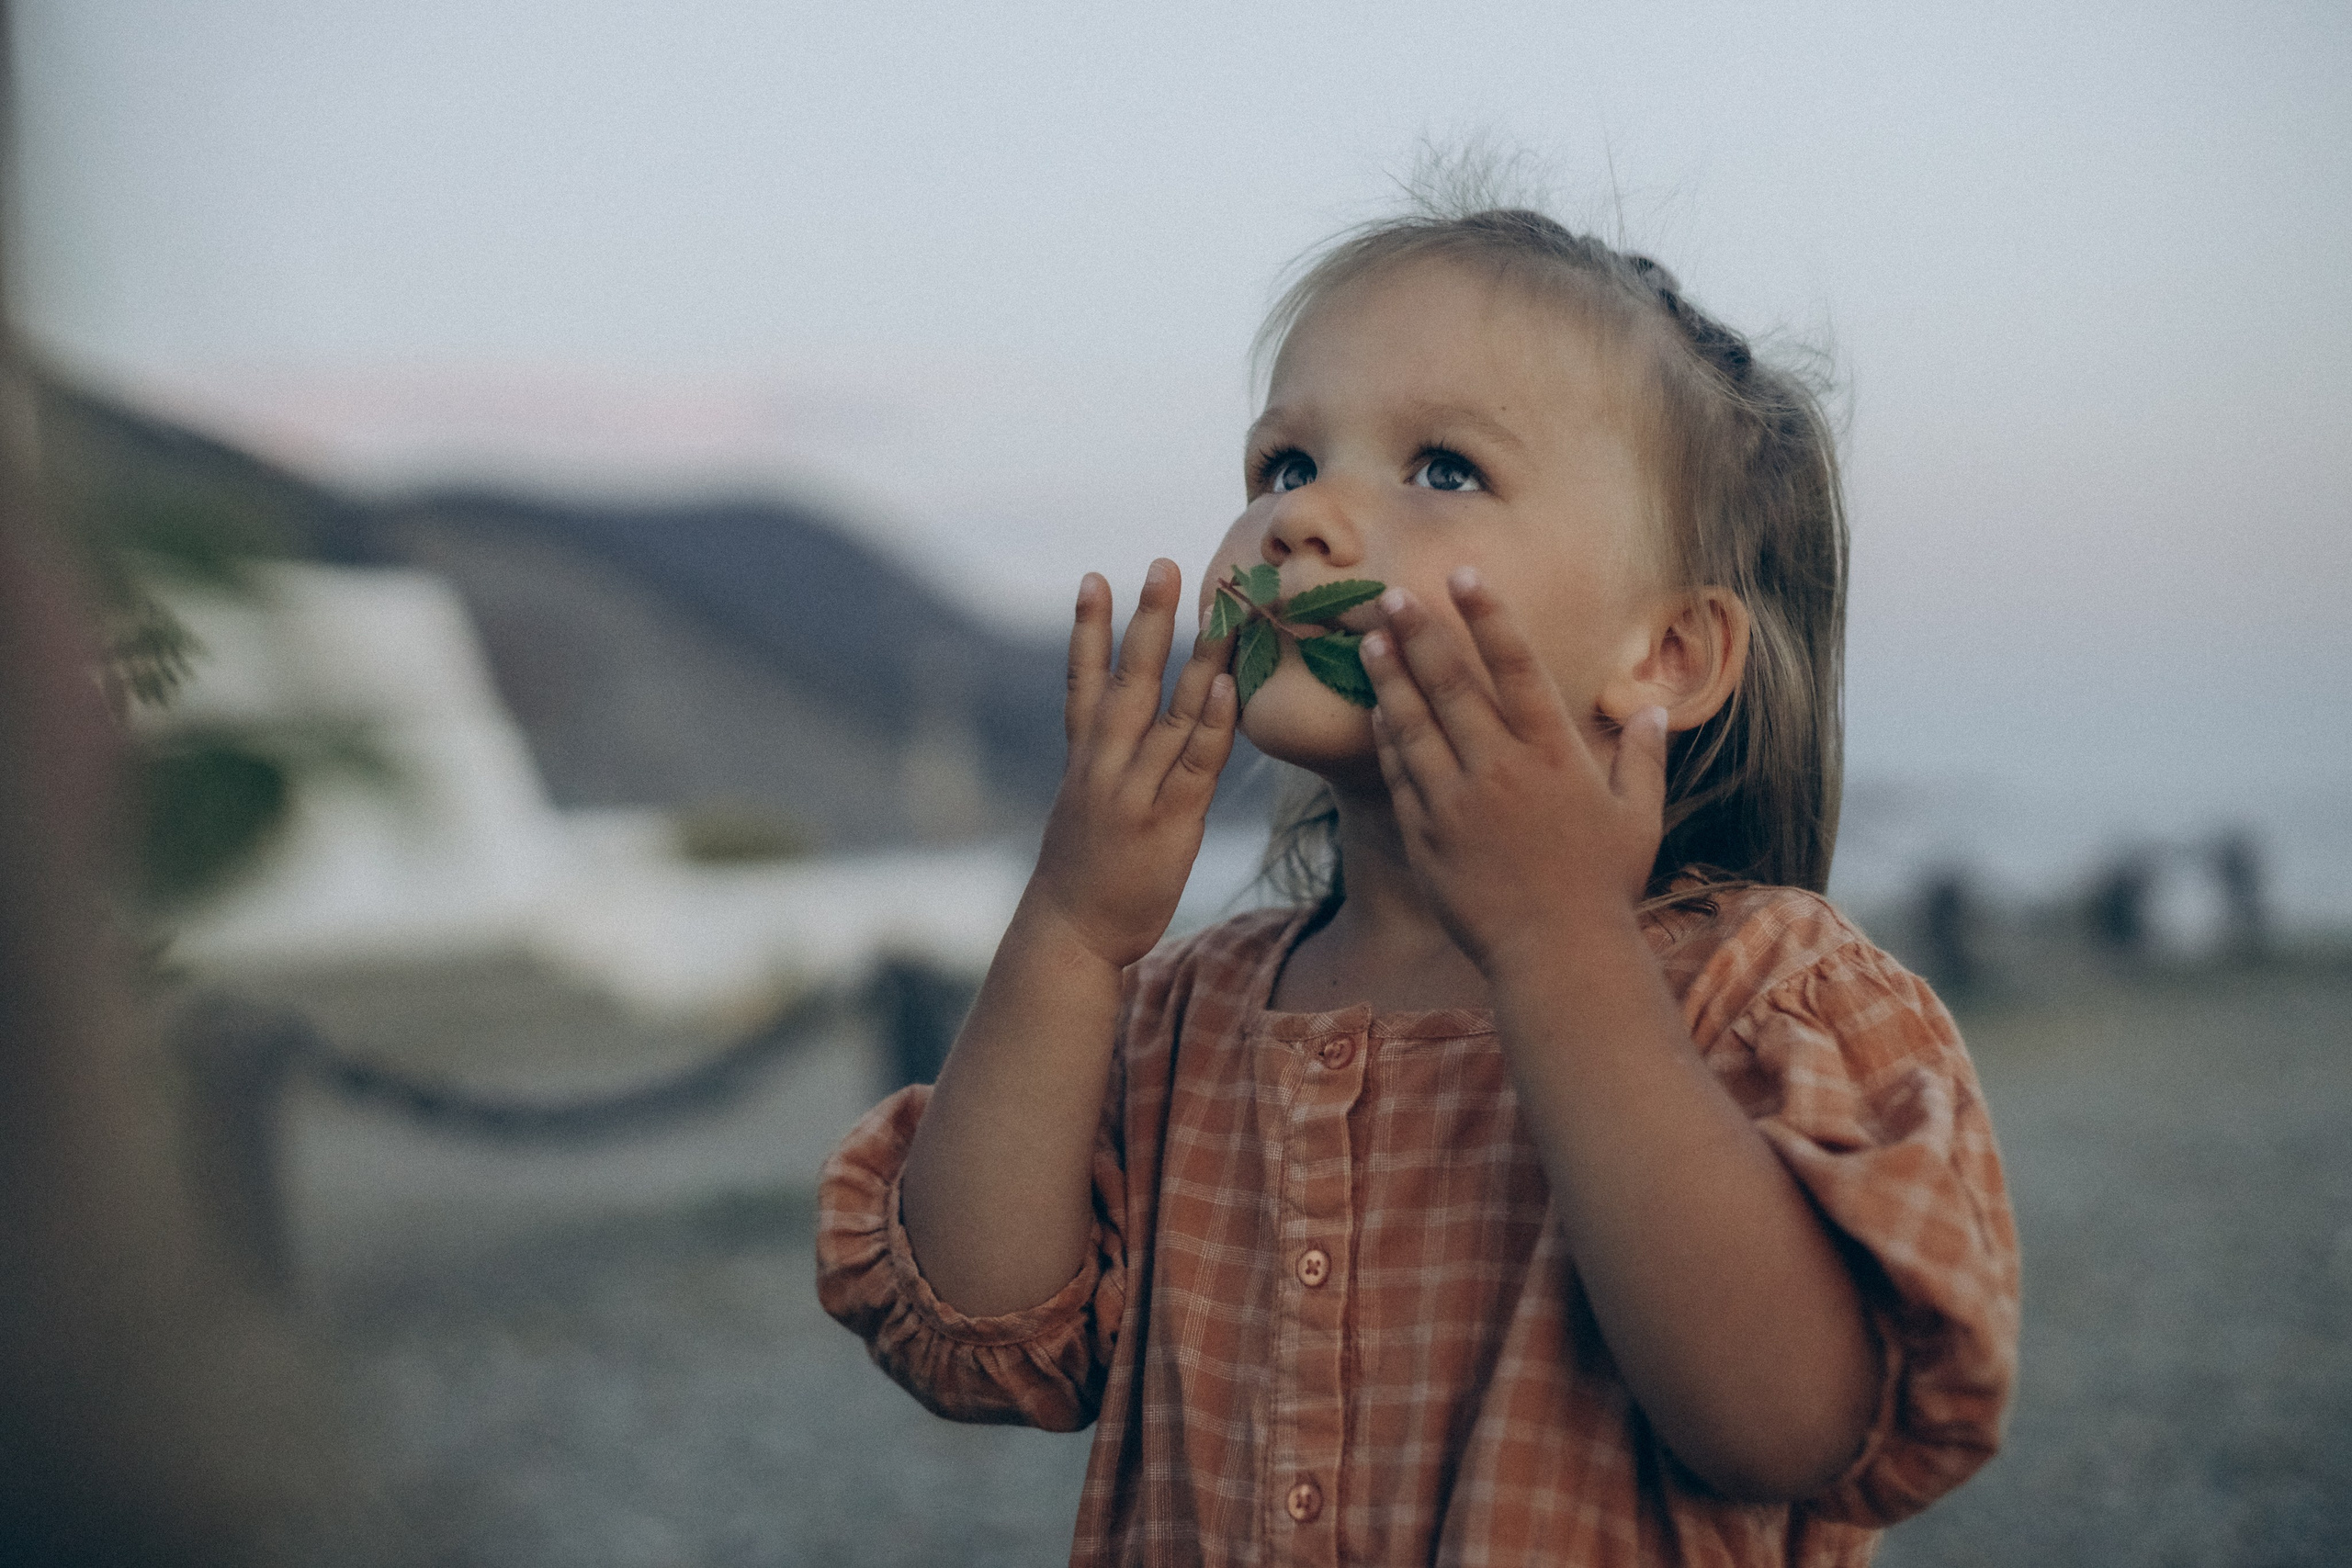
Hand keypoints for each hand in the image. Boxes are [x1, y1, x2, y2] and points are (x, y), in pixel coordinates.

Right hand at [1031, 559, 1237, 967]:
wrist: (1071, 934)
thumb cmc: (1088, 873)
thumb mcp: (1088, 810)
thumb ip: (1110, 766)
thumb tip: (1139, 733)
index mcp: (1084, 760)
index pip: (1083, 681)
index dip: (1088, 629)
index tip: (1095, 578)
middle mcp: (1104, 766)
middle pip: (1126, 680)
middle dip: (1145, 621)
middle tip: (1162, 566)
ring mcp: (1134, 791)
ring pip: (1169, 711)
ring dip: (1197, 656)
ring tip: (1220, 608)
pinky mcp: (1168, 821)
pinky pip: (1195, 762)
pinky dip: (1211, 721)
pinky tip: (1228, 684)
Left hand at [1360, 567, 1668, 977]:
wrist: (1556, 955)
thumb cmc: (1604, 887)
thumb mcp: (1639, 818)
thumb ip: (1643, 757)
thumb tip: (1653, 709)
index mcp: (1554, 754)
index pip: (1516, 667)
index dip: (1488, 616)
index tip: (1463, 575)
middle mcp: (1500, 769)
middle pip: (1451, 684)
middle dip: (1419, 632)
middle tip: (1389, 592)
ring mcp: (1456, 802)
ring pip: (1413, 724)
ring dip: (1389, 677)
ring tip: (1370, 639)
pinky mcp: (1427, 835)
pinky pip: (1400, 775)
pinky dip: (1386, 740)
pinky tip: (1377, 712)